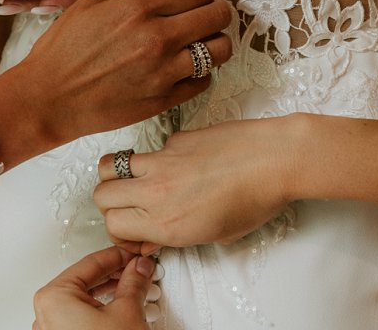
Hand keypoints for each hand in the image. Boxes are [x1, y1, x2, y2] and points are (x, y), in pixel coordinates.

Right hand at [14, 0, 232, 145]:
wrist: (47, 99)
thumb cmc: (61, 53)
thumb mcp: (88, 7)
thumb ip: (129, 0)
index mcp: (139, 8)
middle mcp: (158, 38)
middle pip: (217, 16)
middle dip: (218, 13)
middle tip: (212, 16)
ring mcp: (164, 72)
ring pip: (220, 51)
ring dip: (217, 44)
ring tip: (205, 44)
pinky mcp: (164, 100)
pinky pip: (204, 82)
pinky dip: (201, 74)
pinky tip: (187, 69)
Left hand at [33, 247, 156, 329]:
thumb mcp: (127, 311)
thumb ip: (133, 281)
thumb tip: (139, 267)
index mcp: (53, 297)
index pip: (92, 263)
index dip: (119, 256)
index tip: (135, 254)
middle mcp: (44, 313)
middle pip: (86, 281)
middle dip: (115, 275)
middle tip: (137, 270)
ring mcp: (51, 329)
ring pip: (82, 300)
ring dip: (109, 293)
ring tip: (133, 290)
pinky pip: (79, 317)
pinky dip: (99, 310)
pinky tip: (119, 308)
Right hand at [94, 117, 296, 252]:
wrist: (275, 159)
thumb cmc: (256, 200)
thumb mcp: (217, 234)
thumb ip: (176, 237)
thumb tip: (152, 237)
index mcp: (167, 223)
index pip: (113, 225)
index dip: (120, 232)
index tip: (135, 233)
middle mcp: (157, 191)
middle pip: (101, 195)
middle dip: (110, 204)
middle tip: (130, 207)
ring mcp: (163, 161)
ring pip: (111, 164)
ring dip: (118, 176)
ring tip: (136, 182)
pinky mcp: (175, 139)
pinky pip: (151, 150)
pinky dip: (156, 160)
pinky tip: (181, 165)